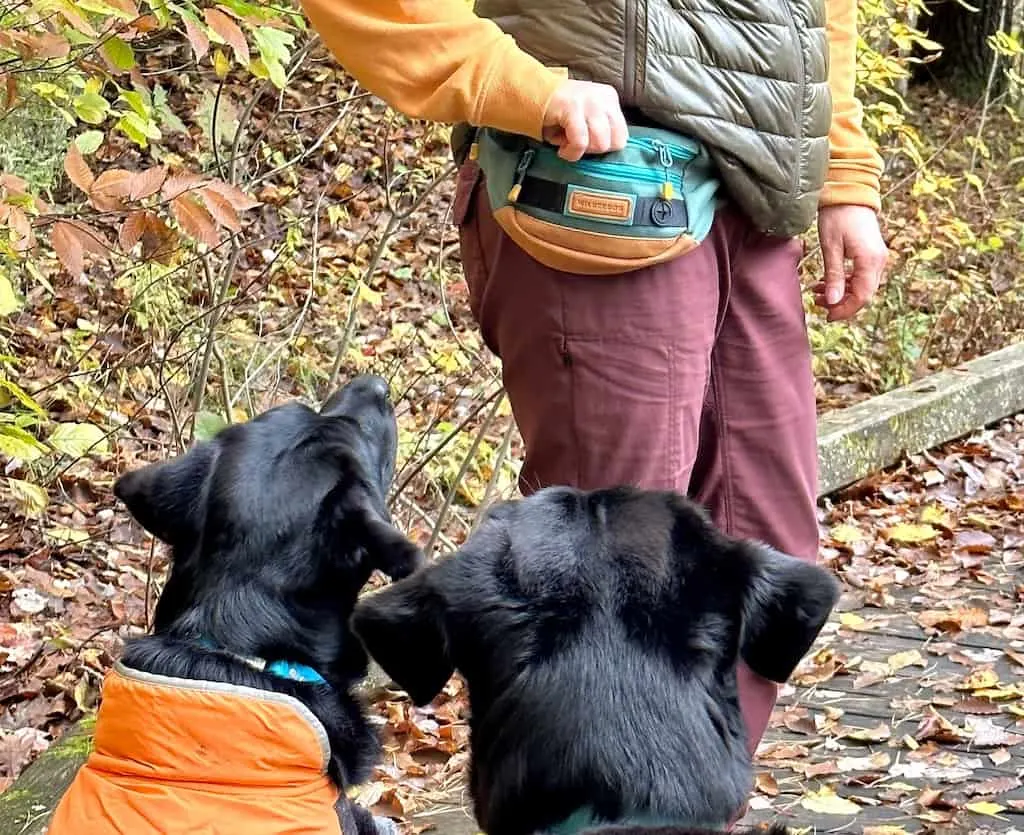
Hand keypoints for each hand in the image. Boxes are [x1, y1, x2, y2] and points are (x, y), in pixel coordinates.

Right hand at [542, 79, 628, 161]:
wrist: (533, 94)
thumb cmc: (560, 112)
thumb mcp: (587, 118)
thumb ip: (600, 131)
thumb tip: (604, 151)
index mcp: (609, 99)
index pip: (622, 136)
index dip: (604, 147)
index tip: (586, 143)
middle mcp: (603, 98)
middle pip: (614, 142)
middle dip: (594, 150)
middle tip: (576, 143)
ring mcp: (589, 101)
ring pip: (600, 144)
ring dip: (582, 151)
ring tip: (567, 144)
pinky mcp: (573, 107)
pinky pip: (581, 142)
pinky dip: (571, 153)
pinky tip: (562, 150)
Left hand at [813, 205, 888, 321]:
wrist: (849, 191)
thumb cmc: (837, 216)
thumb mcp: (831, 247)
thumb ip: (833, 276)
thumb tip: (833, 302)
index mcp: (870, 260)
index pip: (862, 296)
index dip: (845, 310)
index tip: (826, 316)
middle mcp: (878, 261)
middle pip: (864, 294)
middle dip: (841, 304)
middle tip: (817, 304)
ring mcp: (877, 257)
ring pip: (862, 286)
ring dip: (841, 293)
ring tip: (816, 291)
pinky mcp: (871, 253)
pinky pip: (860, 276)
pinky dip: (844, 282)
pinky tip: (825, 282)